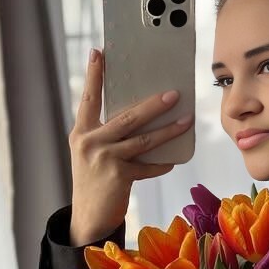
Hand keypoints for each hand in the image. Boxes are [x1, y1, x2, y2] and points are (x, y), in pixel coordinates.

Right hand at [68, 47, 193, 245]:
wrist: (87, 217)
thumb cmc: (94, 181)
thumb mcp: (93, 154)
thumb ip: (108, 135)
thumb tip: (141, 116)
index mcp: (81, 132)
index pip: (89, 98)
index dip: (95, 75)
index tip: (100, 51)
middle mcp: (90, 142)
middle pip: (127, 116)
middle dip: (153, 104)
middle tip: (174, 93)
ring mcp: (104, 159)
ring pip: (143, 139)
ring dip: (168, 130)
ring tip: (186, 120)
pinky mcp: (119, 176)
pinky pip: (147, 166)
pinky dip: (162, 163)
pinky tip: (173, 160)